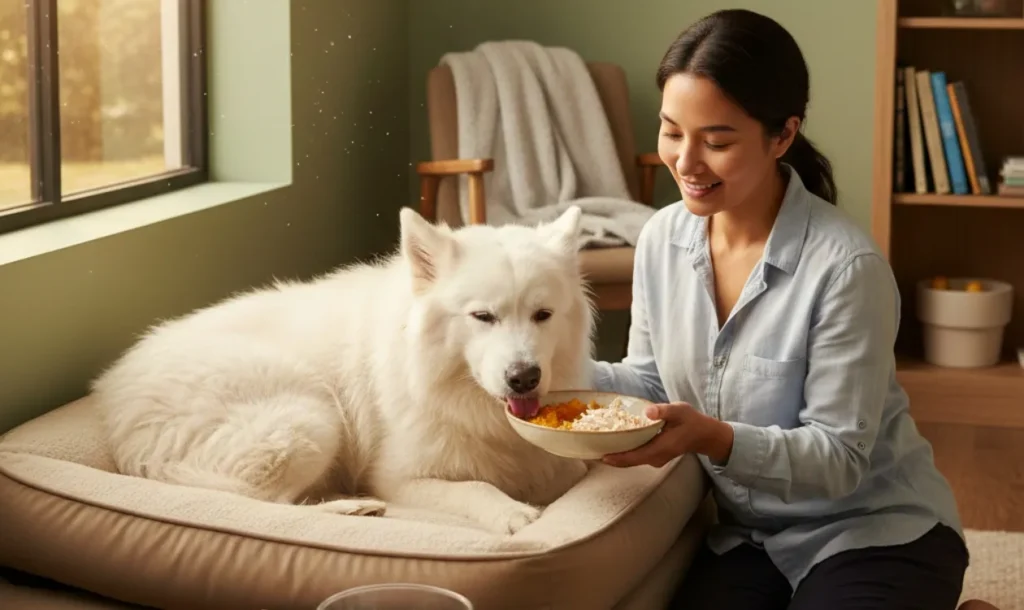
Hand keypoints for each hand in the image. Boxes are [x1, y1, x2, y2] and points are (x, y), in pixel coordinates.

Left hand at [602, 402, 733, 467]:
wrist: (704, 435)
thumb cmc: (691, 421)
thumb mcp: (680, 411)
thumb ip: (664, 411)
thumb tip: (648, 411)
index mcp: (659, 449)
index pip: (633, 457)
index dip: (616, 458)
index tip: (599, 455)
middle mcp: (655, 458)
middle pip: (628, 462)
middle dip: (610, 458)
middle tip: (590, 451)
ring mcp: (655, 459)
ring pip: (631, 460)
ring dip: (615, 455)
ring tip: (596, 447)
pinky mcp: (654, 456)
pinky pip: (635, 456)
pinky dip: (623, 452)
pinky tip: (613, 444)